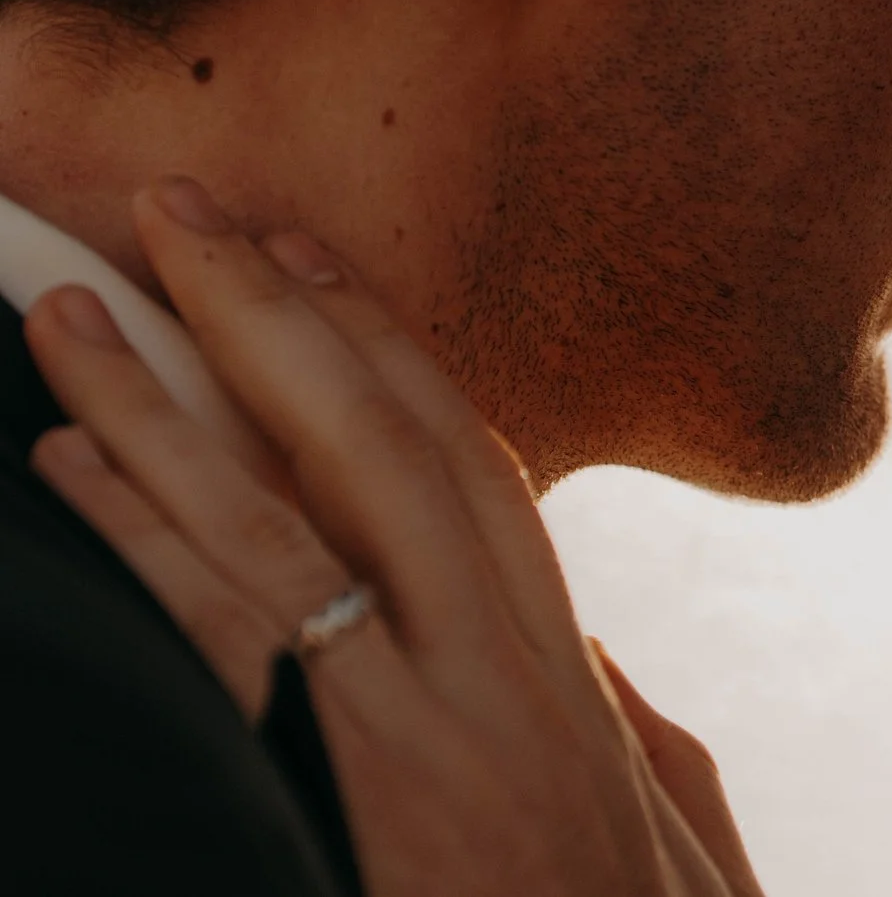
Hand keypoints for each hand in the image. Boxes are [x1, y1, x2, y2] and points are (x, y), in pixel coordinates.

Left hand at [23, 176, 764, 896]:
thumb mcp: (672, 832)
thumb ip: (627, 727)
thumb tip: (593, 650)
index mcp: (560, 671)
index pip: (467, 466)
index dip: (380, 349)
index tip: (303, 258)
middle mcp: (492, 676)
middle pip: (380, 454)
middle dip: (272, 320)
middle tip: (176, 210)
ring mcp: (409, 738)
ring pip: (283, 527)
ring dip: (167, 405)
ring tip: (73, 311)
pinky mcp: (336, 806)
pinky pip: (226, 648)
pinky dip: (145, 546)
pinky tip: (68, 474)